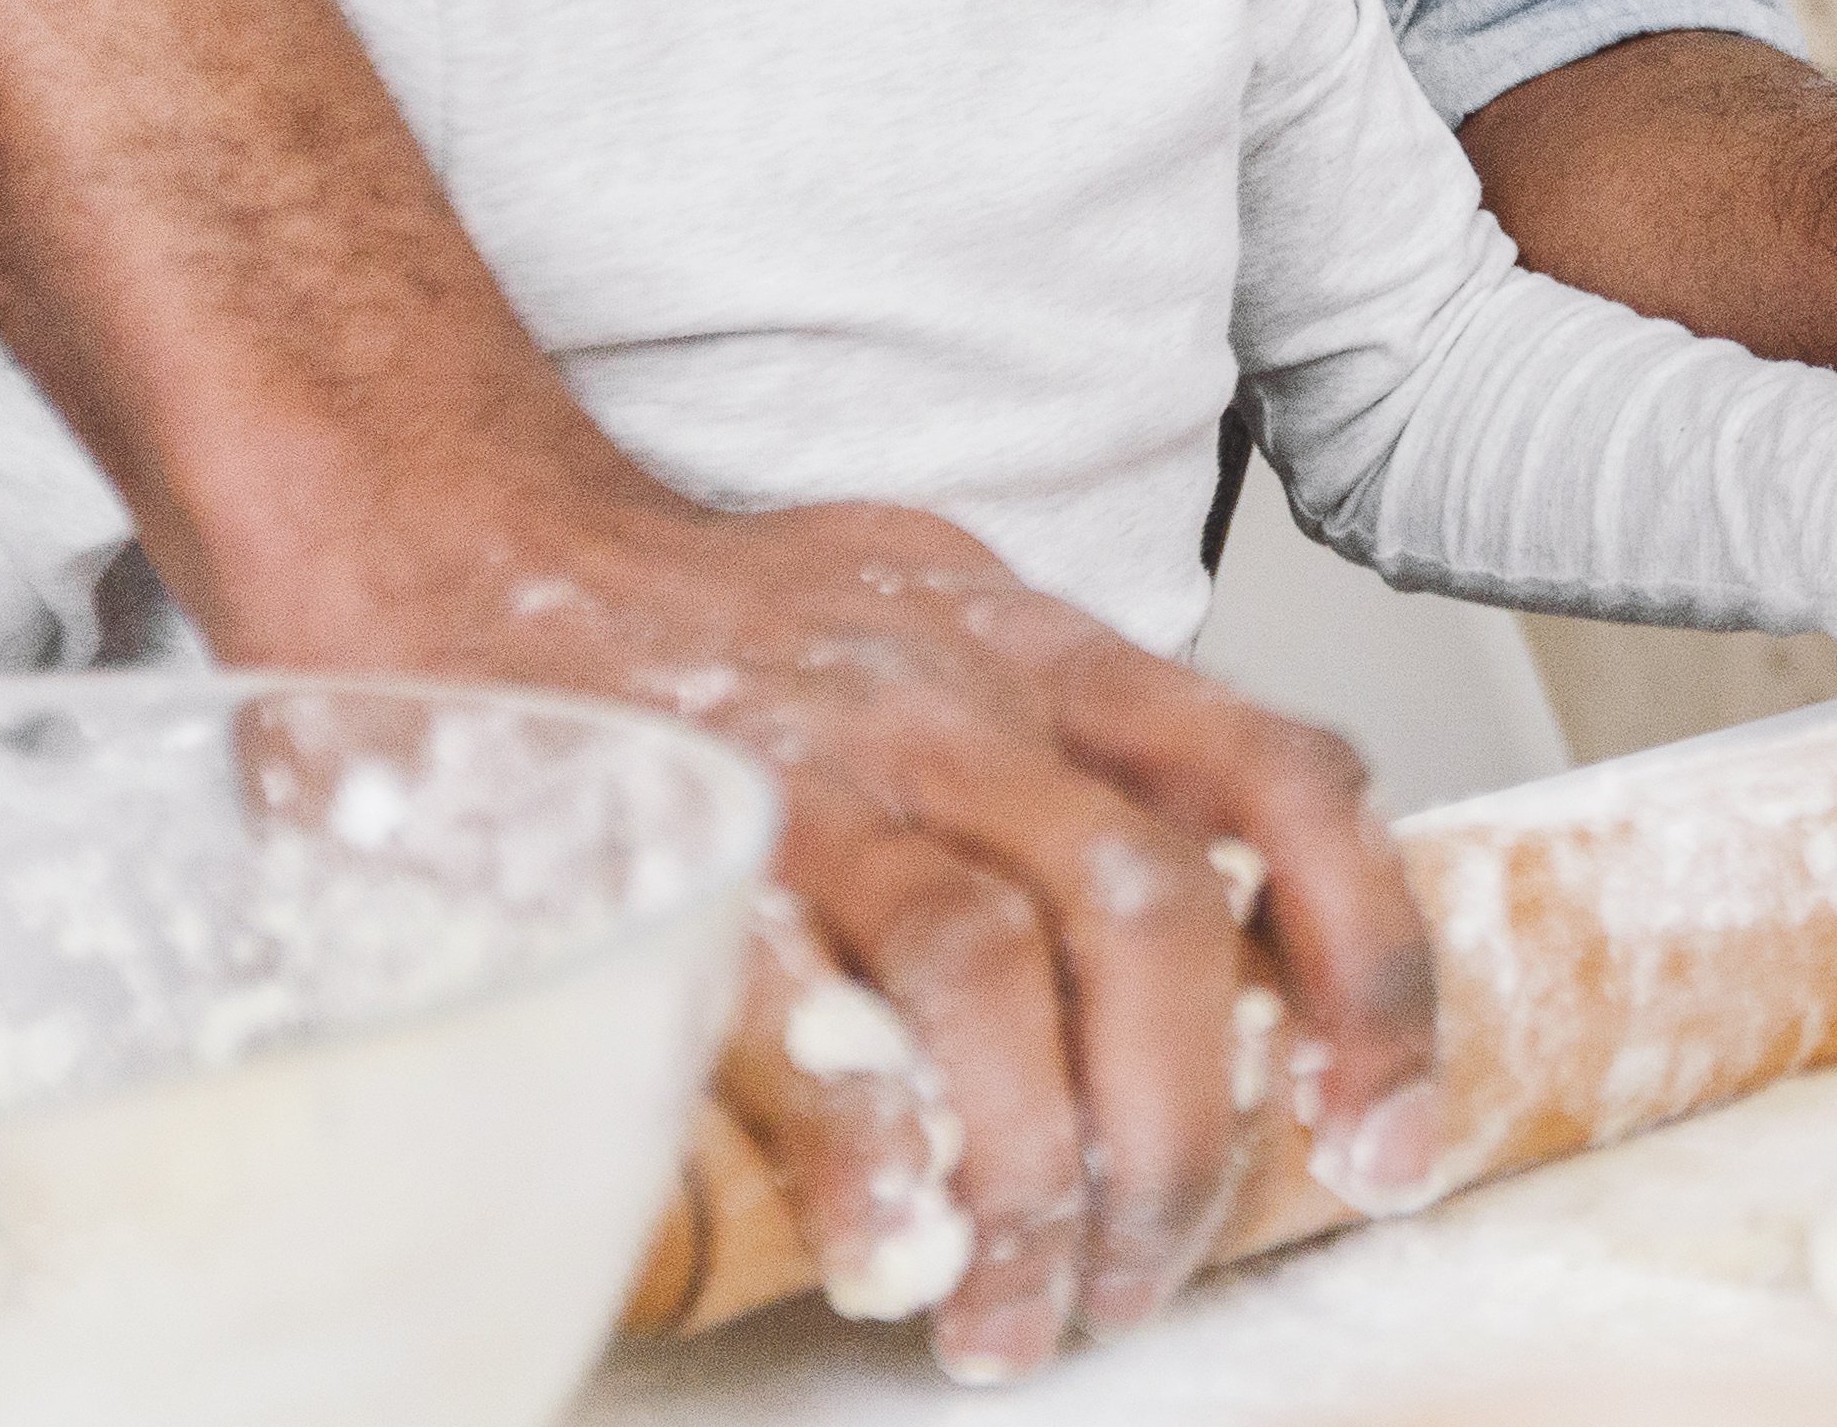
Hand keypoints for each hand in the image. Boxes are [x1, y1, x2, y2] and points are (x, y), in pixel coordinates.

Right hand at [279, 481, 1443, 1382]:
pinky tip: (893, 1245)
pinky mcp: (678, 850)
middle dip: (1181, 1124)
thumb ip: (1069, 736)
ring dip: (1037, 1166)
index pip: (1285, 778)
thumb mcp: (937, 620)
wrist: (454, 526)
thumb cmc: (704, 616)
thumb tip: (1212, 889)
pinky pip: (797, 1004)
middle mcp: (958, 704)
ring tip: (1019, 1310)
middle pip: (1150, 910)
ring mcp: (817, 771)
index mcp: (1046, 654)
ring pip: (997, 965)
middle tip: (1152, 1271)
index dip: (1368, 958)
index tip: (1383, 1126)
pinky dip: (868, 1145)